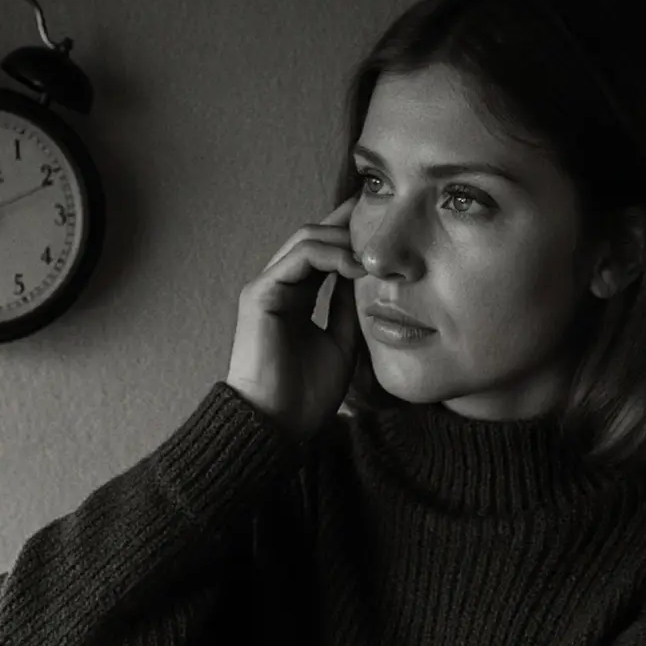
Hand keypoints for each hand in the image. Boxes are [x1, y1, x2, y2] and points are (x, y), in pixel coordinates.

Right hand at [226, 196, 365, 440]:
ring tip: (375, 254)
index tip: (384, 220)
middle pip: (314, 235)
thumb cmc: (304, 395)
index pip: (323, 251)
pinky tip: (355, 267)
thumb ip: (348, 308)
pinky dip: (329, 255)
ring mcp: (267, 286)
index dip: (349, 232)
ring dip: (344, 240)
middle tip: (385, 222)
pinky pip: (298, 258)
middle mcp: (280, 285)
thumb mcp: (340, 343)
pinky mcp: (260, 293)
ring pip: (306, 238)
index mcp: (297, 296)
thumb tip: (367, 278)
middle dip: (349, 225)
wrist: (275, 424)